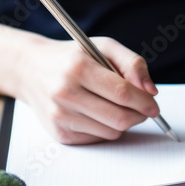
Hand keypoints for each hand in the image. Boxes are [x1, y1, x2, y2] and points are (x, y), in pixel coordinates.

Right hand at [17, 36, 159, 143]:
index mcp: (77, 68)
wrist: (30, 69)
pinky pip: (98, 138)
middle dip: (139, 116)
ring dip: (123, 122)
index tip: (154, 104)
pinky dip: (106, 128)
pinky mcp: (59, 134)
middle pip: (119, 118)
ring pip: (111, 132)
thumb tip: (151, 91)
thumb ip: (133, 63)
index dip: (144, 102)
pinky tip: (97, 113)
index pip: (122, 93)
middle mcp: (65, 94)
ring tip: (116, 106)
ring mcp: (60, 116)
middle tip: (143, 109)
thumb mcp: (103, 47)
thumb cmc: (72, 57)